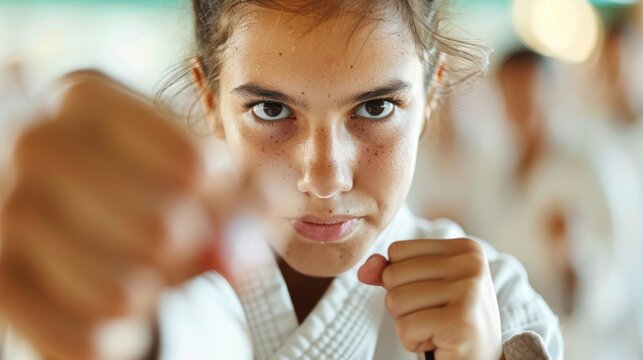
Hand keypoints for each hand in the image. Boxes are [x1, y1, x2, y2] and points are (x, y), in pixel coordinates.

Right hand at [0, 72, 232, 359]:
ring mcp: (2, 212)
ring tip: (143, 275)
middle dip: (192, 253)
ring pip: (124, 290)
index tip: (209, 204)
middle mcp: (34, 142)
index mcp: (86, 94)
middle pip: (164, 228)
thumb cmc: (140, 179)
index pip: (198, 167)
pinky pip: (88, 338)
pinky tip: (114, 309)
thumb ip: (243, 196)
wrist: (61, 207)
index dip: (226, 205)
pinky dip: (120, 336)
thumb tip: (249, 243)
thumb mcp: (195, 169)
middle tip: (177, 249)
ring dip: (154, 296)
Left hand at [358, 238, 502, 359]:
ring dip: (407, 323)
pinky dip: (413, 341)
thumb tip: (364, 270)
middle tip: (435, 317)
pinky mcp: (460, 321)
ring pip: (395, 300)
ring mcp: (469, 291)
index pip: (397, 250)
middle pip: (393, 274)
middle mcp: (471, 264)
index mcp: (464, 248)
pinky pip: (405, 327)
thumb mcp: (420, 287)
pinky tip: (438, 343)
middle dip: (402, 304)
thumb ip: (391, 271)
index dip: (402, 280)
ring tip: (436, 329)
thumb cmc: (448, 323)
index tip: (434, 297)